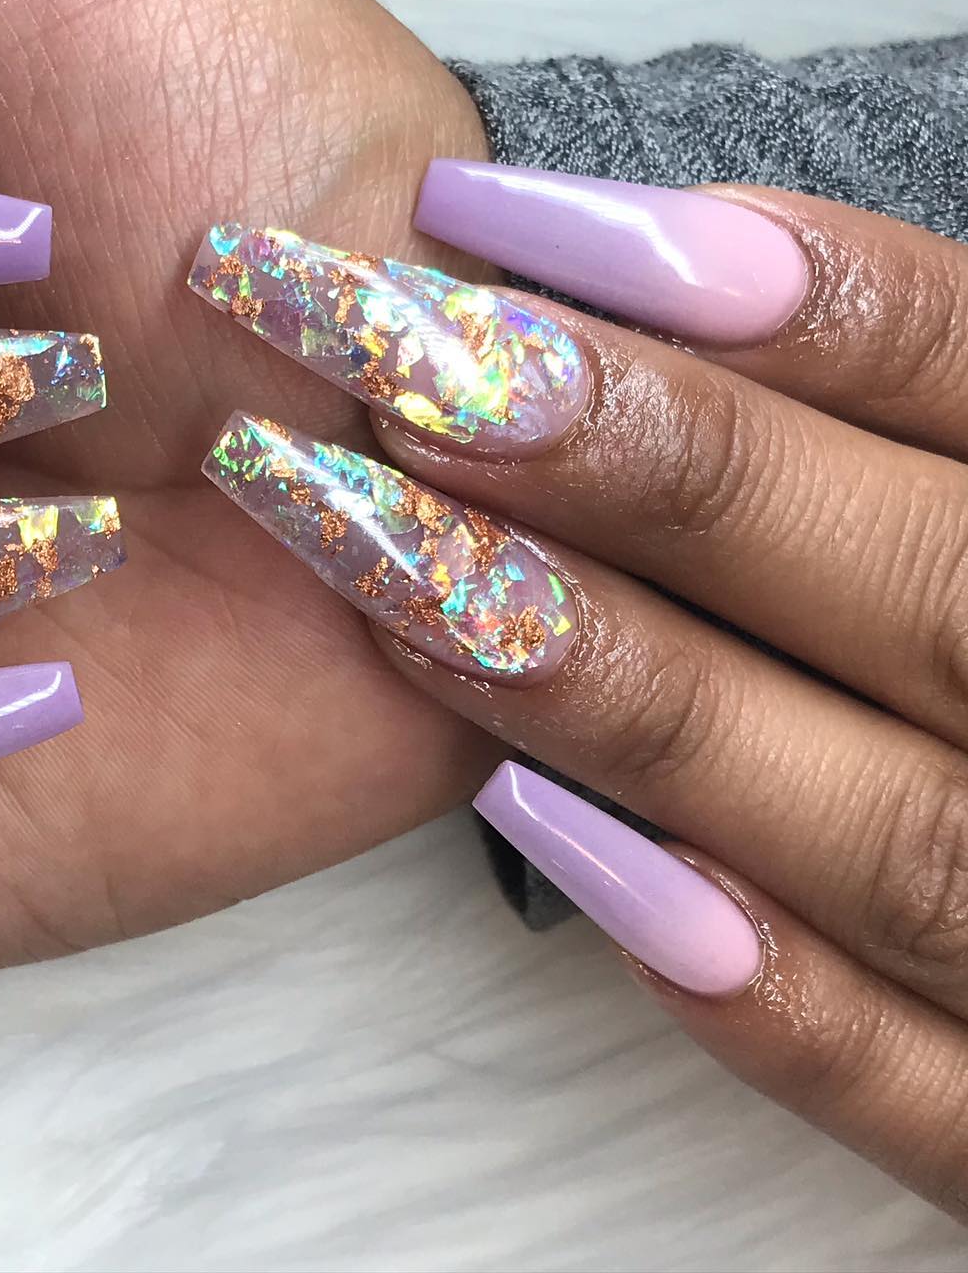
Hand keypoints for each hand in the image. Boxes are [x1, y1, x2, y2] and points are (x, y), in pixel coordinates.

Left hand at [179, 167, 965, 1214]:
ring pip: (894, 832)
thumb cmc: (948, 572)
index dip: (764, 287)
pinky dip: (762, 995)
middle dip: (669, 472)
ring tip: (404, 579)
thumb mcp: (936, 477)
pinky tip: (546, 844)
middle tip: (418, 379)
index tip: (509, 221)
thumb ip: (877, 405)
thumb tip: (664, 261)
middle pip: (928, 584)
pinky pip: (921, 1097)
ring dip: (640, 696)